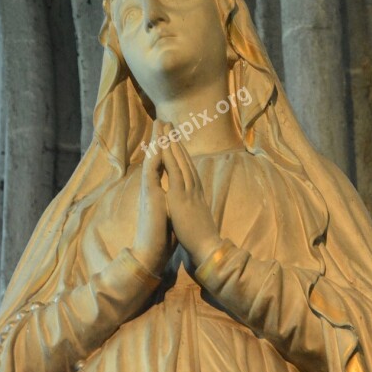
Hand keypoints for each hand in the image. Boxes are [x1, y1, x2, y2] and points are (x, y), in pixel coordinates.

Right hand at [131, 120, 174, 274]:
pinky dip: (154, 159)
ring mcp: (150, 191)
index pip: (165, 164)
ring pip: (152, 161)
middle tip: (164, 120)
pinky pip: (151, 173)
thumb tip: (181, 195)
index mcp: (161, 190)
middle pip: (157, 157)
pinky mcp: (150, 197)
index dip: (169, 148)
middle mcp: (153, 187)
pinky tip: (158, 146)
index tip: (173, 133)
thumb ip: (174, 200)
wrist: (152, 253)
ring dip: (157, 142)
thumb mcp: (171, 212)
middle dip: (162, 138)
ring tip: (160, 125)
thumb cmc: (162, 236)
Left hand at [160, 122, 222, 264]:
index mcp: (196, 193)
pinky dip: (169, 156)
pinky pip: (175, 171)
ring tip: (165, 125)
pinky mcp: (182, 196)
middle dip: (176, 140)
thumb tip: (189, 205)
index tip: (174, 138)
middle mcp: (194, 187)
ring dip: (172, 141)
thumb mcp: (195, 218)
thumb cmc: (201, 238)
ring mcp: (189, 190)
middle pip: (184, 158)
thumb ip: (192, 207)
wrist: (207, 249)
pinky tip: (164, 144)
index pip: (187, 168)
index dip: (181, 152)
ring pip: (180, 160)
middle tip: (169, 123)